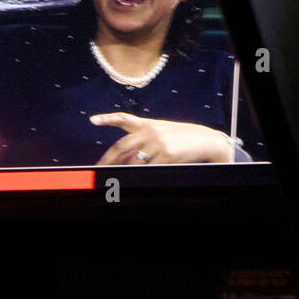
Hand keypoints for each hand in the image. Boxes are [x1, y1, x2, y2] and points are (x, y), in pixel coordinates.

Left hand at [90, 112, 235, 164]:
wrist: (205, 140)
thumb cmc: (183, 138)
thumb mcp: (163, 133)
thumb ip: (144, 140)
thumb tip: (123, 158)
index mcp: (148, 124)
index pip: (124, 119)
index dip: (108, 118)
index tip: (93, 120)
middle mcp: (150, 131)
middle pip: (121, 146)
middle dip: (107, 160)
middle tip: (96, 169)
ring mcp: (157, 142)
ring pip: (133, 162)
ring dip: (123, 171)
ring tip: (113, 179)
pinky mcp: (166, 154)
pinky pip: (148, 168)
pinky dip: (142, 174)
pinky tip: (136, 178)